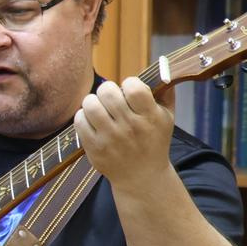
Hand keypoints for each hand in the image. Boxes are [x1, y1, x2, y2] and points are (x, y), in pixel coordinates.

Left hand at [76, 77, 173, 193]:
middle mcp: (129, 127)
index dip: (128, 83)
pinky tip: (91, 120)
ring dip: (93, 101)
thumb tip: (162, 68)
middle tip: (110, 98)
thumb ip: (165, 93)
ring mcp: (110, 138)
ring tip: (99, 108)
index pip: (133, 87)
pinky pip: (79, 121)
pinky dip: (83, 116)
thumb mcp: (167, 118)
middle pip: (107, 92)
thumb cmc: (154, 143)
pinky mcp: (94, 148)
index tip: (129, 91)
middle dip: (107, 90)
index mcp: (149, 117)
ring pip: (90, 104)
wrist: (142, 177)